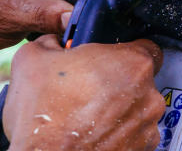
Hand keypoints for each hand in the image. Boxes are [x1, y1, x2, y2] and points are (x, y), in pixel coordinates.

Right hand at [4, 35, 164, 150]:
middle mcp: (149, 94)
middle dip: (118, 84)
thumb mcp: (32, 60)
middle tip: (90, 90)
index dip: (122, 53)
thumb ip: (51, 42)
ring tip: (87, 117)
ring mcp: (147, 126)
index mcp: (133, 63)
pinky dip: (118, 136)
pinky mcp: (141, 149)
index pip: (144, 47)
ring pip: (137, 109)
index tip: (105, 62)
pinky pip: (134, 136)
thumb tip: (53, 42)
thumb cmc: (43, 119)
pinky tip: (94, 135)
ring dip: (118, 111)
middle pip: (140, 80)